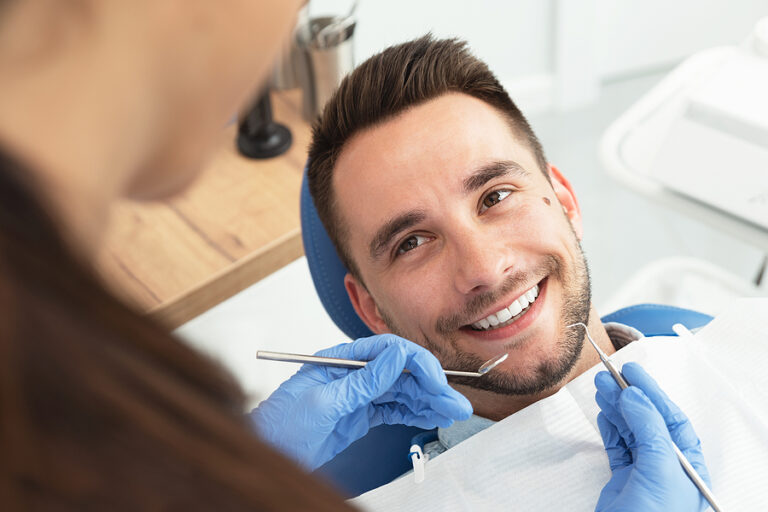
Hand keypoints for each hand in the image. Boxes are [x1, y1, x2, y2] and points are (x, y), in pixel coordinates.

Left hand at [249, 334, 472, 470]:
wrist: (267, 453)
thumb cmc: (280, 425)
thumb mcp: (323, 402)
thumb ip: (362, 381)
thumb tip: (395, 356)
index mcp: (341, 360)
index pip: (388, 352)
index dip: (417, 364)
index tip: (437, 381)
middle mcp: (353, 374)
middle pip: (401, 373)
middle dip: (431, 387)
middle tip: (456, 403)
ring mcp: (358, 395)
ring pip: (402, 392)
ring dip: (429, 401)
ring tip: (452, 412)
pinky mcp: (360, 414)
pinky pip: (393, 409)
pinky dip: (415, 413)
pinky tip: (431, 416)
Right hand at [594, 362, 710, 511]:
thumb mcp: (660, 471)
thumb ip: (649, 430)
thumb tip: (636, 398)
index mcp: (687, 465)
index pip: (670, 419)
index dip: (652, 393)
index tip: (632, 372)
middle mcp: (667, 467)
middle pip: (647, 421)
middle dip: (628, 396)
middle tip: (608, 376)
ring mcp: (644, 474)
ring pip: (630, 432)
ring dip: (615, 408)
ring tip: (600, 388)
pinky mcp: (623, 483)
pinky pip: (617, 448)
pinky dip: (609, 429)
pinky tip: (604, 414)